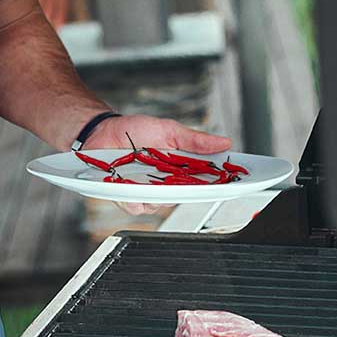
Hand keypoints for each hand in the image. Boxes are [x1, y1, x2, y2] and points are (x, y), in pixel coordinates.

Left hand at [85, 114, 232, 215]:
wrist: (102, 131)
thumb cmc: (134, 131)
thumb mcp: (168, 130)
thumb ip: (194, 140)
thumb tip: (224, 142)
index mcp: (179, 169)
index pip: (204, 181)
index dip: (220, 184)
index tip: (233, 182)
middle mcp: (165, 184)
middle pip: (184, 197)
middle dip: (188, 191)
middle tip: (188, 180)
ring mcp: (146, 192)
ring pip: (160, 205)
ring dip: (157, 193)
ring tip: (150, 177)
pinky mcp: (126, 197)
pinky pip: (135, 206)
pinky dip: (134, 197)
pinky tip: (130, 186)